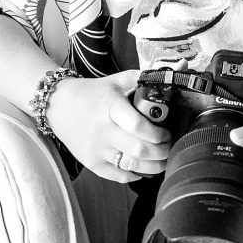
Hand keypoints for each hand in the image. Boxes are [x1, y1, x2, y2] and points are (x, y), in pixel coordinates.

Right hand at [46, 70, 171, 182]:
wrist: (60, 105)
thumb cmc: (95, 92)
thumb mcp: (120, 80)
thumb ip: (150, 75)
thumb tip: (183, 66)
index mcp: (112, 107)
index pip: (139, 126)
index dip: (158, 133)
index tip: (168, 131)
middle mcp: (104, 131)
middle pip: (139, 150)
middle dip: (162, 151)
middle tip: (170, 146)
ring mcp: (97, 149)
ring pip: (132, 166)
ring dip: (154, 167)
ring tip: (163, 159)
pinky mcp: (91, 163)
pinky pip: (118, 176)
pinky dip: (135, 175)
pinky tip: (143, 168)